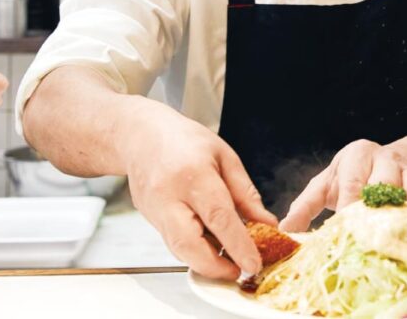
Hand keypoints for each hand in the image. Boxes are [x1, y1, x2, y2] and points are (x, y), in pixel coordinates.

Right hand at [122, 105, 277, 280]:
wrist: (141, 136)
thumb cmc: (185, 140)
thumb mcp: (225, 157)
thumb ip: (245, 194)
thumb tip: (265, 223)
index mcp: (193, 174)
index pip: (218, 217)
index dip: (238, 245)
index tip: (254, 263)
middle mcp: (168, 196)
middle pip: (189, 244)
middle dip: (215, 266)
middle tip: (238, 270)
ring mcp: (154, 210)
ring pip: (179, 249)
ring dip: (206, 261)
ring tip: (228, 257)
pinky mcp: (149, 219)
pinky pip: (173, 243)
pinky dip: (194, 250)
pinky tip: (210, 243)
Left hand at [279, 139, 406, 232]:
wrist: (392, 159)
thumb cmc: (351, 176)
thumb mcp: (326, 184)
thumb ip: (305, 206)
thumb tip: (285, 231)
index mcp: (357, 155)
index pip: (353, 182)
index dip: (349, 207)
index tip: (345, 229)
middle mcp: (385, 158)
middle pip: (385, 185)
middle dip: (378, 212)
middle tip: (370, 237)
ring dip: (402, 217)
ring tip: (391, 235)